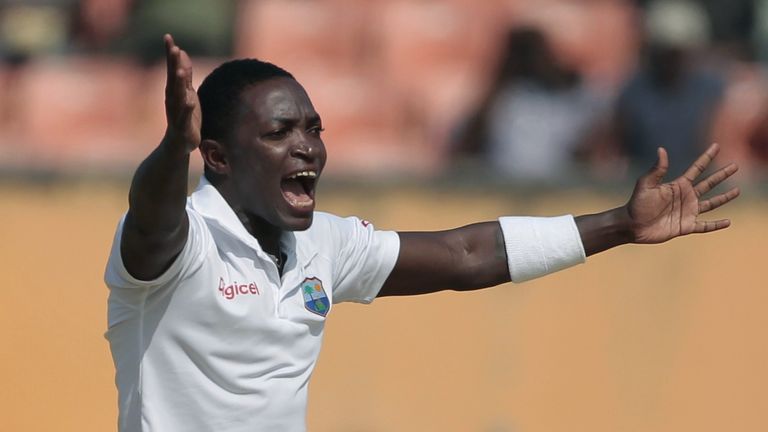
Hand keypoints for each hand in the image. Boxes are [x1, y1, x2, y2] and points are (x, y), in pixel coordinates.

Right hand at [163, 34, 200, 152]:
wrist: (178, 144)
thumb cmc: (184, 115)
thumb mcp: (187, 91)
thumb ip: (185, 73)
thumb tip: (181, 52)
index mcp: (174, 90)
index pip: (172, 69)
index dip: (170, 54)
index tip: (168, 37)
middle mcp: (172, 99)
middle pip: (173, 79)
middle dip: (173, 65)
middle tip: (173, 48)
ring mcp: (177, 113)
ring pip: (177, 97)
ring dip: (179, 84)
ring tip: (180, 71)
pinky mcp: (183, 127)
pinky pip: (185, 117)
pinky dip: (187, 109)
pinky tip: (190, 102)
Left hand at [627, 143, 739, 243]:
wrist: (632, 226)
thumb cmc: (637, 204)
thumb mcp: (646, 184)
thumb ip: (657, 169)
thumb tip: (661, 149)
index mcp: (678, 185)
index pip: (697, 168)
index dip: (707, 157)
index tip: (716, 146)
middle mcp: (686, 197)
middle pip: (709, 183)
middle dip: (722, 175)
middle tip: (735, 166)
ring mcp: (687, 211)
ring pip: (711, 203)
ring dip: (724, 197)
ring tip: (737, 190)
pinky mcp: (686, 226)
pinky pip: (705, 226)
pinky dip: (716, 225)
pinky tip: (728, 222)